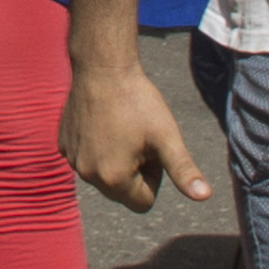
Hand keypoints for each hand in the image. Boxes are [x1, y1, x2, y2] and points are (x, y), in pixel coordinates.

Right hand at [58, 60, 211, 211]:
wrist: (102, 67)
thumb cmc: (138, 101)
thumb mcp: (167, 136)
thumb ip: (184, 170)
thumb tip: (205, 197)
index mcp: (114, 179)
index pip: (145, 201)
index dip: (155, 176)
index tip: (151, 148)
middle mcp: (88, 175)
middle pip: (122, 192)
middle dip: (134, 171)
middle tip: (137, 137)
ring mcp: (72, 160)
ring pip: (104, 176)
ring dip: (116, 160)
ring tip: (121, 128)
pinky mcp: (63, 145)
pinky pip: (87, 160)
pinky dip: (98, 148)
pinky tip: (103, 122)